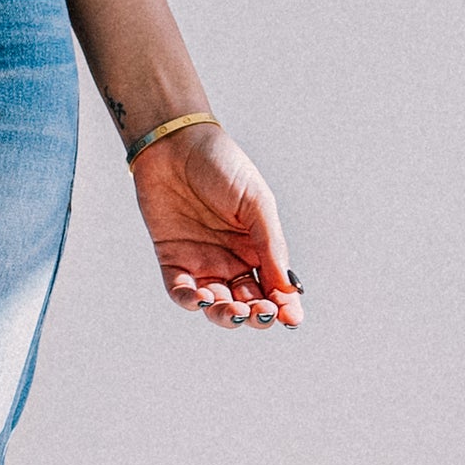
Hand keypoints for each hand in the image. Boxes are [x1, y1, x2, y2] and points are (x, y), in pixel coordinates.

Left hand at [130, 122, 302, 327]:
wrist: (177, 144)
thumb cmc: (224, 167)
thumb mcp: (256, 204)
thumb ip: (270, 245)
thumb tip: (287, 287)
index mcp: (258, 247)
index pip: (275, 287)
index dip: (284, 307)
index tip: (292, 320)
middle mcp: (232, 260)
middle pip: (247, 302)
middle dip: (256, 315)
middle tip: (260, 313)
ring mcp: (202, 261)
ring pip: (215, 304)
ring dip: (225, 314)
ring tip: (234, 311)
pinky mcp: (172, 259)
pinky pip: (180, 290)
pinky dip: (189, 300)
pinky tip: (200, 298)